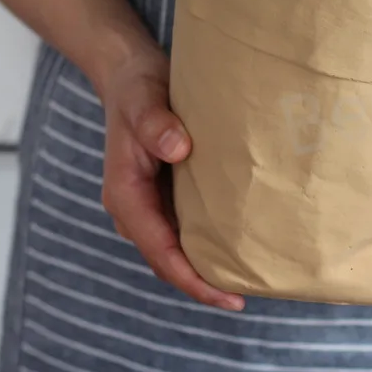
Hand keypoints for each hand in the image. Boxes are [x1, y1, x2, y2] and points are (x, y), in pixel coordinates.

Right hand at [100, 44, 244, 311]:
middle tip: (244, 296)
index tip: (224, 294)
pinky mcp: (163, 192)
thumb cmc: (137, 89)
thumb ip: (155, 124)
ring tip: (246, 277)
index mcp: (125, 195)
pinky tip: (235, 241)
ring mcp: (148, 202)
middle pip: (167, 259)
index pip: (159, 249)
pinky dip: (205, 241)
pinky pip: (183, 226)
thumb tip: (179, 149)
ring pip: (175, 247)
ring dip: (203, 265)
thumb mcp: (144, 101)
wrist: (131, 75)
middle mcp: (134, 206)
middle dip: (201, 282)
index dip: (191, 277)